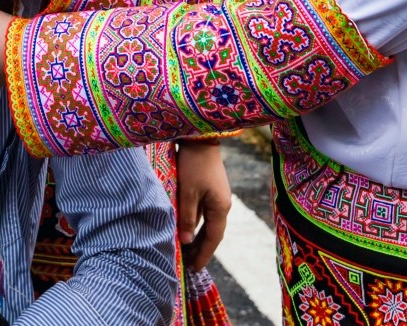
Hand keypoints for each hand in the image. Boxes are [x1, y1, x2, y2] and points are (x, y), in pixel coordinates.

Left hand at [177, 141, 231, 268]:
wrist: (200, 137)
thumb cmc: (193, 165)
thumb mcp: (187, 192)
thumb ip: (186, 217)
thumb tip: (185, 241)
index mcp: (220, 208)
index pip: (212, 238)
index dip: (203, 254)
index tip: (194, 269)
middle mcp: (222, 205)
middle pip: (211, 233)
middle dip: (200, 249)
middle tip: (187, 264)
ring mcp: (217, 197)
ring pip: (206, 223)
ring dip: (196, 237)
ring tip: (184, 251)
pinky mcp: (210, 189)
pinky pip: (203, 213)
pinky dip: (194, 223)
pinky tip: (184, 229)